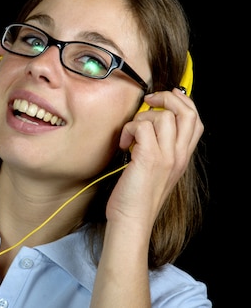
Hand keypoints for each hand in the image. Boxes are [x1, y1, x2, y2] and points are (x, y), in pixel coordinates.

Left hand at [109, 88, 203, 228]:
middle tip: (148, 102)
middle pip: (187, 112)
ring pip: (163, 116)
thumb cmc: (136, 197)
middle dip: (167, 98)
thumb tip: (149, 124)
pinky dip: (128, 130)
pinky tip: (123, 145)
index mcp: (182, 157)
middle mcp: (179, 155)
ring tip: (130, 136)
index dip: (182, 102)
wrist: (132, 221)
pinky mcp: (149, 158)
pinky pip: (142, 126)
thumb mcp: (155, 170)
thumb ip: (159, 148)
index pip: (196, 120)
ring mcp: (167, 157)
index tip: (162, 99)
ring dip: (141, 118)